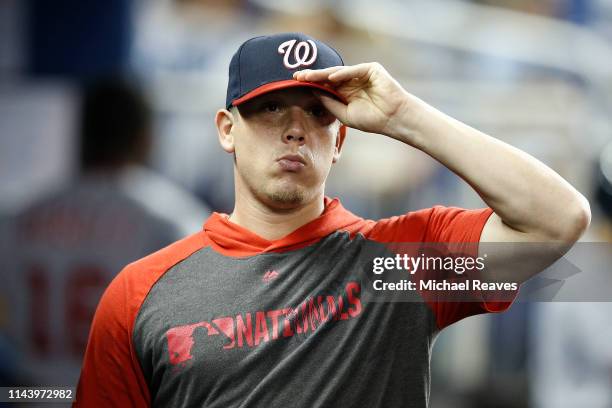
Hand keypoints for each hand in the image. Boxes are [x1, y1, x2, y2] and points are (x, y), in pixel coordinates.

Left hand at [293, 63, 416, 138]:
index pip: (325, 85)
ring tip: (308, 76)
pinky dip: (342, 74)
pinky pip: (354, 70)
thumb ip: (329, 103)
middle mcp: (352, 80)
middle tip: (296, 76)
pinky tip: (330, 78)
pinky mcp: (371, 69)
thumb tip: (313, 92)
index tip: (296, 83)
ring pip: (338, 72)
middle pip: (328, 76)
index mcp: (346, 91)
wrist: (392, 119)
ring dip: (323, 74)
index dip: (312, 83)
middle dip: (313, 76)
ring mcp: (361, 73)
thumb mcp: (344, 114)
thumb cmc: (372, 119)